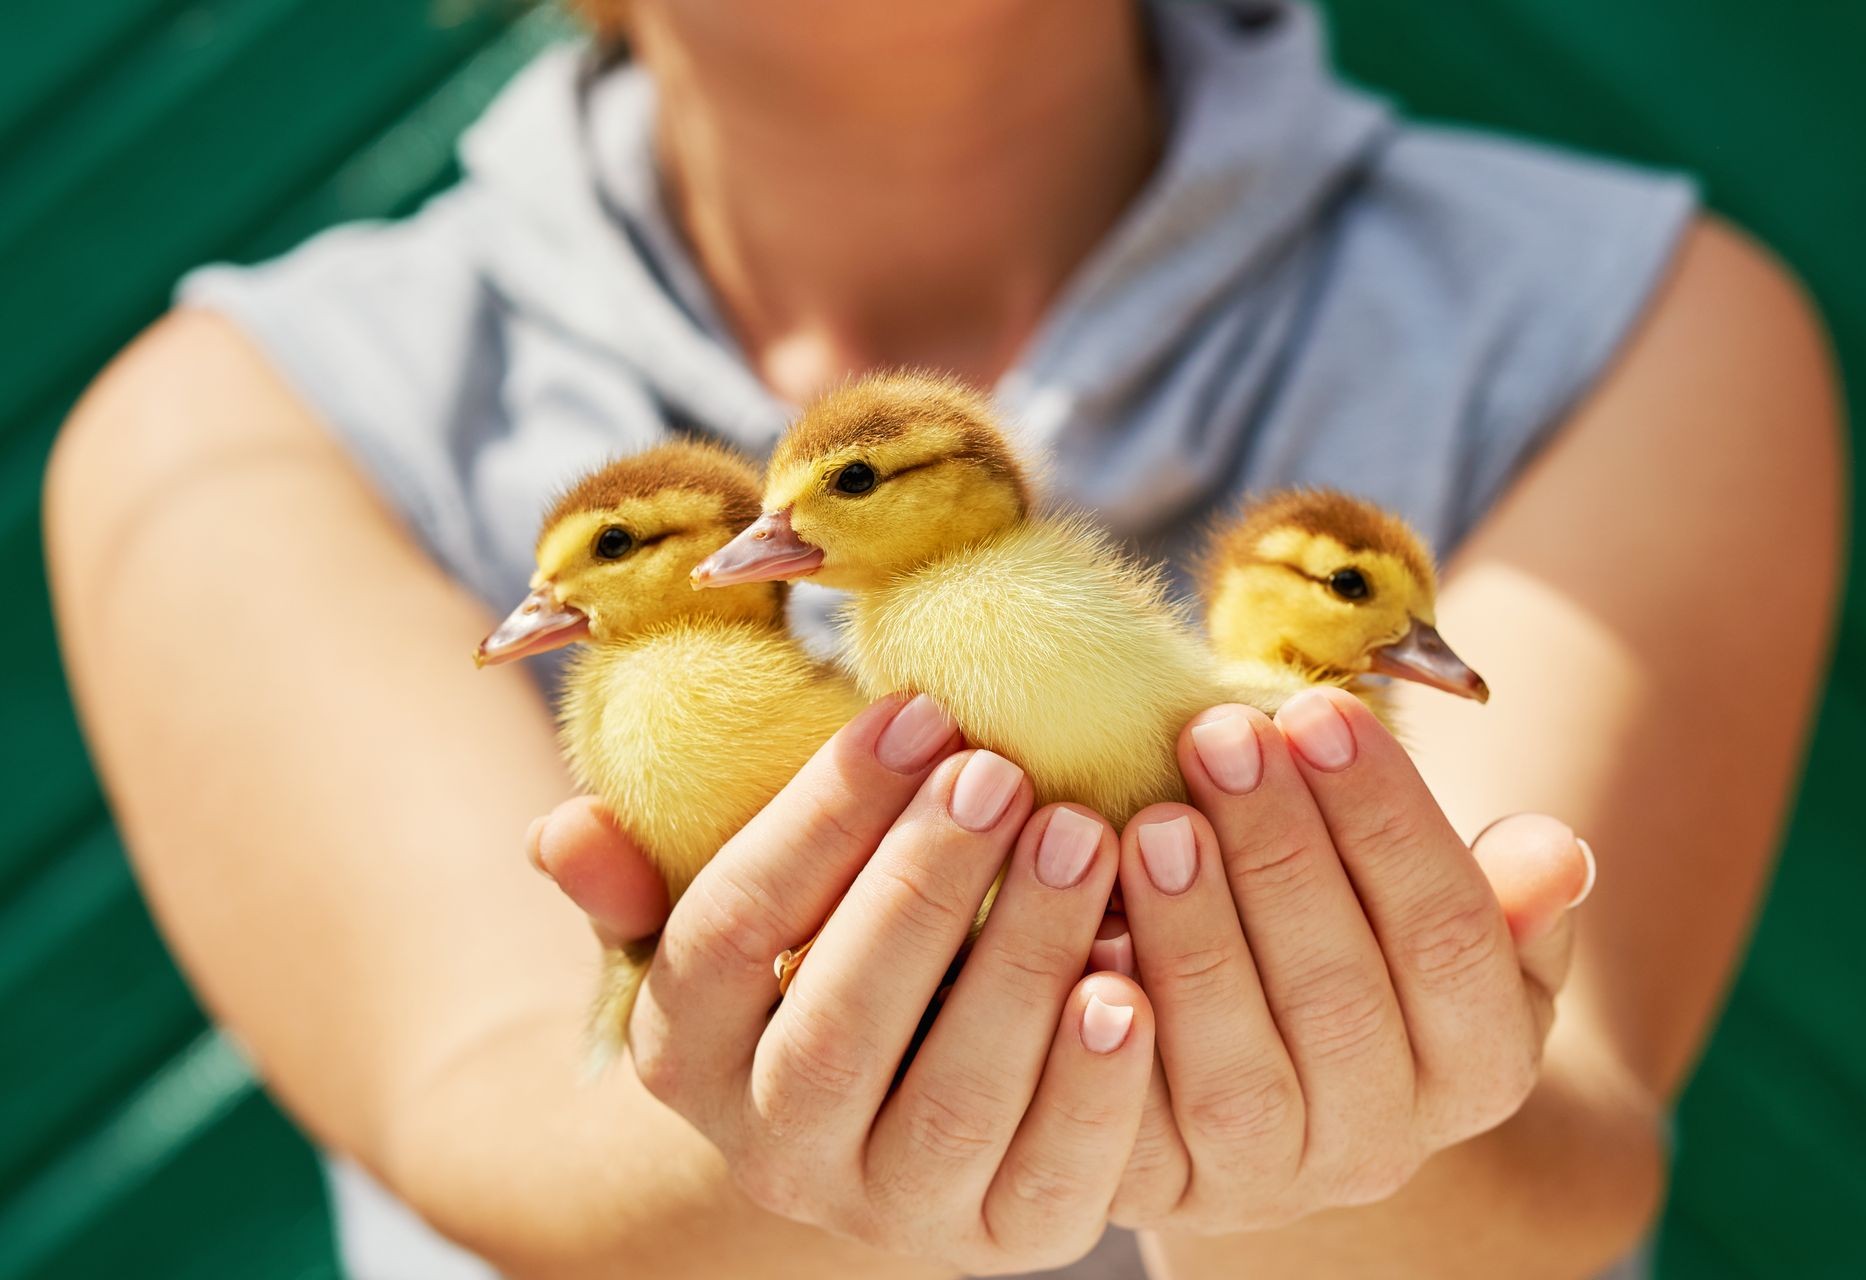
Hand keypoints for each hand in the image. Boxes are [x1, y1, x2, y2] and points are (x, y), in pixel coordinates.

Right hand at [529, 695, 1156, 1272]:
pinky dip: (1096, 1087)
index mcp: (684, 1050)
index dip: (821, 815)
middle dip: (923, 886)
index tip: (917, 709)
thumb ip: (644, 872)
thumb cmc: (814, 949)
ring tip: (1086, 840)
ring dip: (1023, 964)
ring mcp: (890, 1206)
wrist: (887, 1099)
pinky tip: (1133, 984)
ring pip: (952, 1101)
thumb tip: (563, 832)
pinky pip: (1054, 1181)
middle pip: (837, 1023)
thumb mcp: (723, 909)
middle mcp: (774, 1148)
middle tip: (1002, 772)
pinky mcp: (1004, 1238)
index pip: (729, 929)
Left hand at [1106, 688, 1592, 1232]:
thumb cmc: (1365, 949)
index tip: (1320, 708)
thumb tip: (1556, 852)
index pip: (1449, 937)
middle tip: (1221, 736)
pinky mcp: (1161, 1188)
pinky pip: (1129, 1119)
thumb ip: (1508, 895)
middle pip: (1339, 997)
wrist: (1281, 1086)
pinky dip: (1102, 1026)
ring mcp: (1269, 1179)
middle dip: (1279, 853)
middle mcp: (1383, 1144)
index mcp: (1480, 1067)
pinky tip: (1085, 921)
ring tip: (1152, 821)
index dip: (1386, 819)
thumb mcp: (1452, 922)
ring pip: (1235, 1070)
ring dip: (1193, 935)